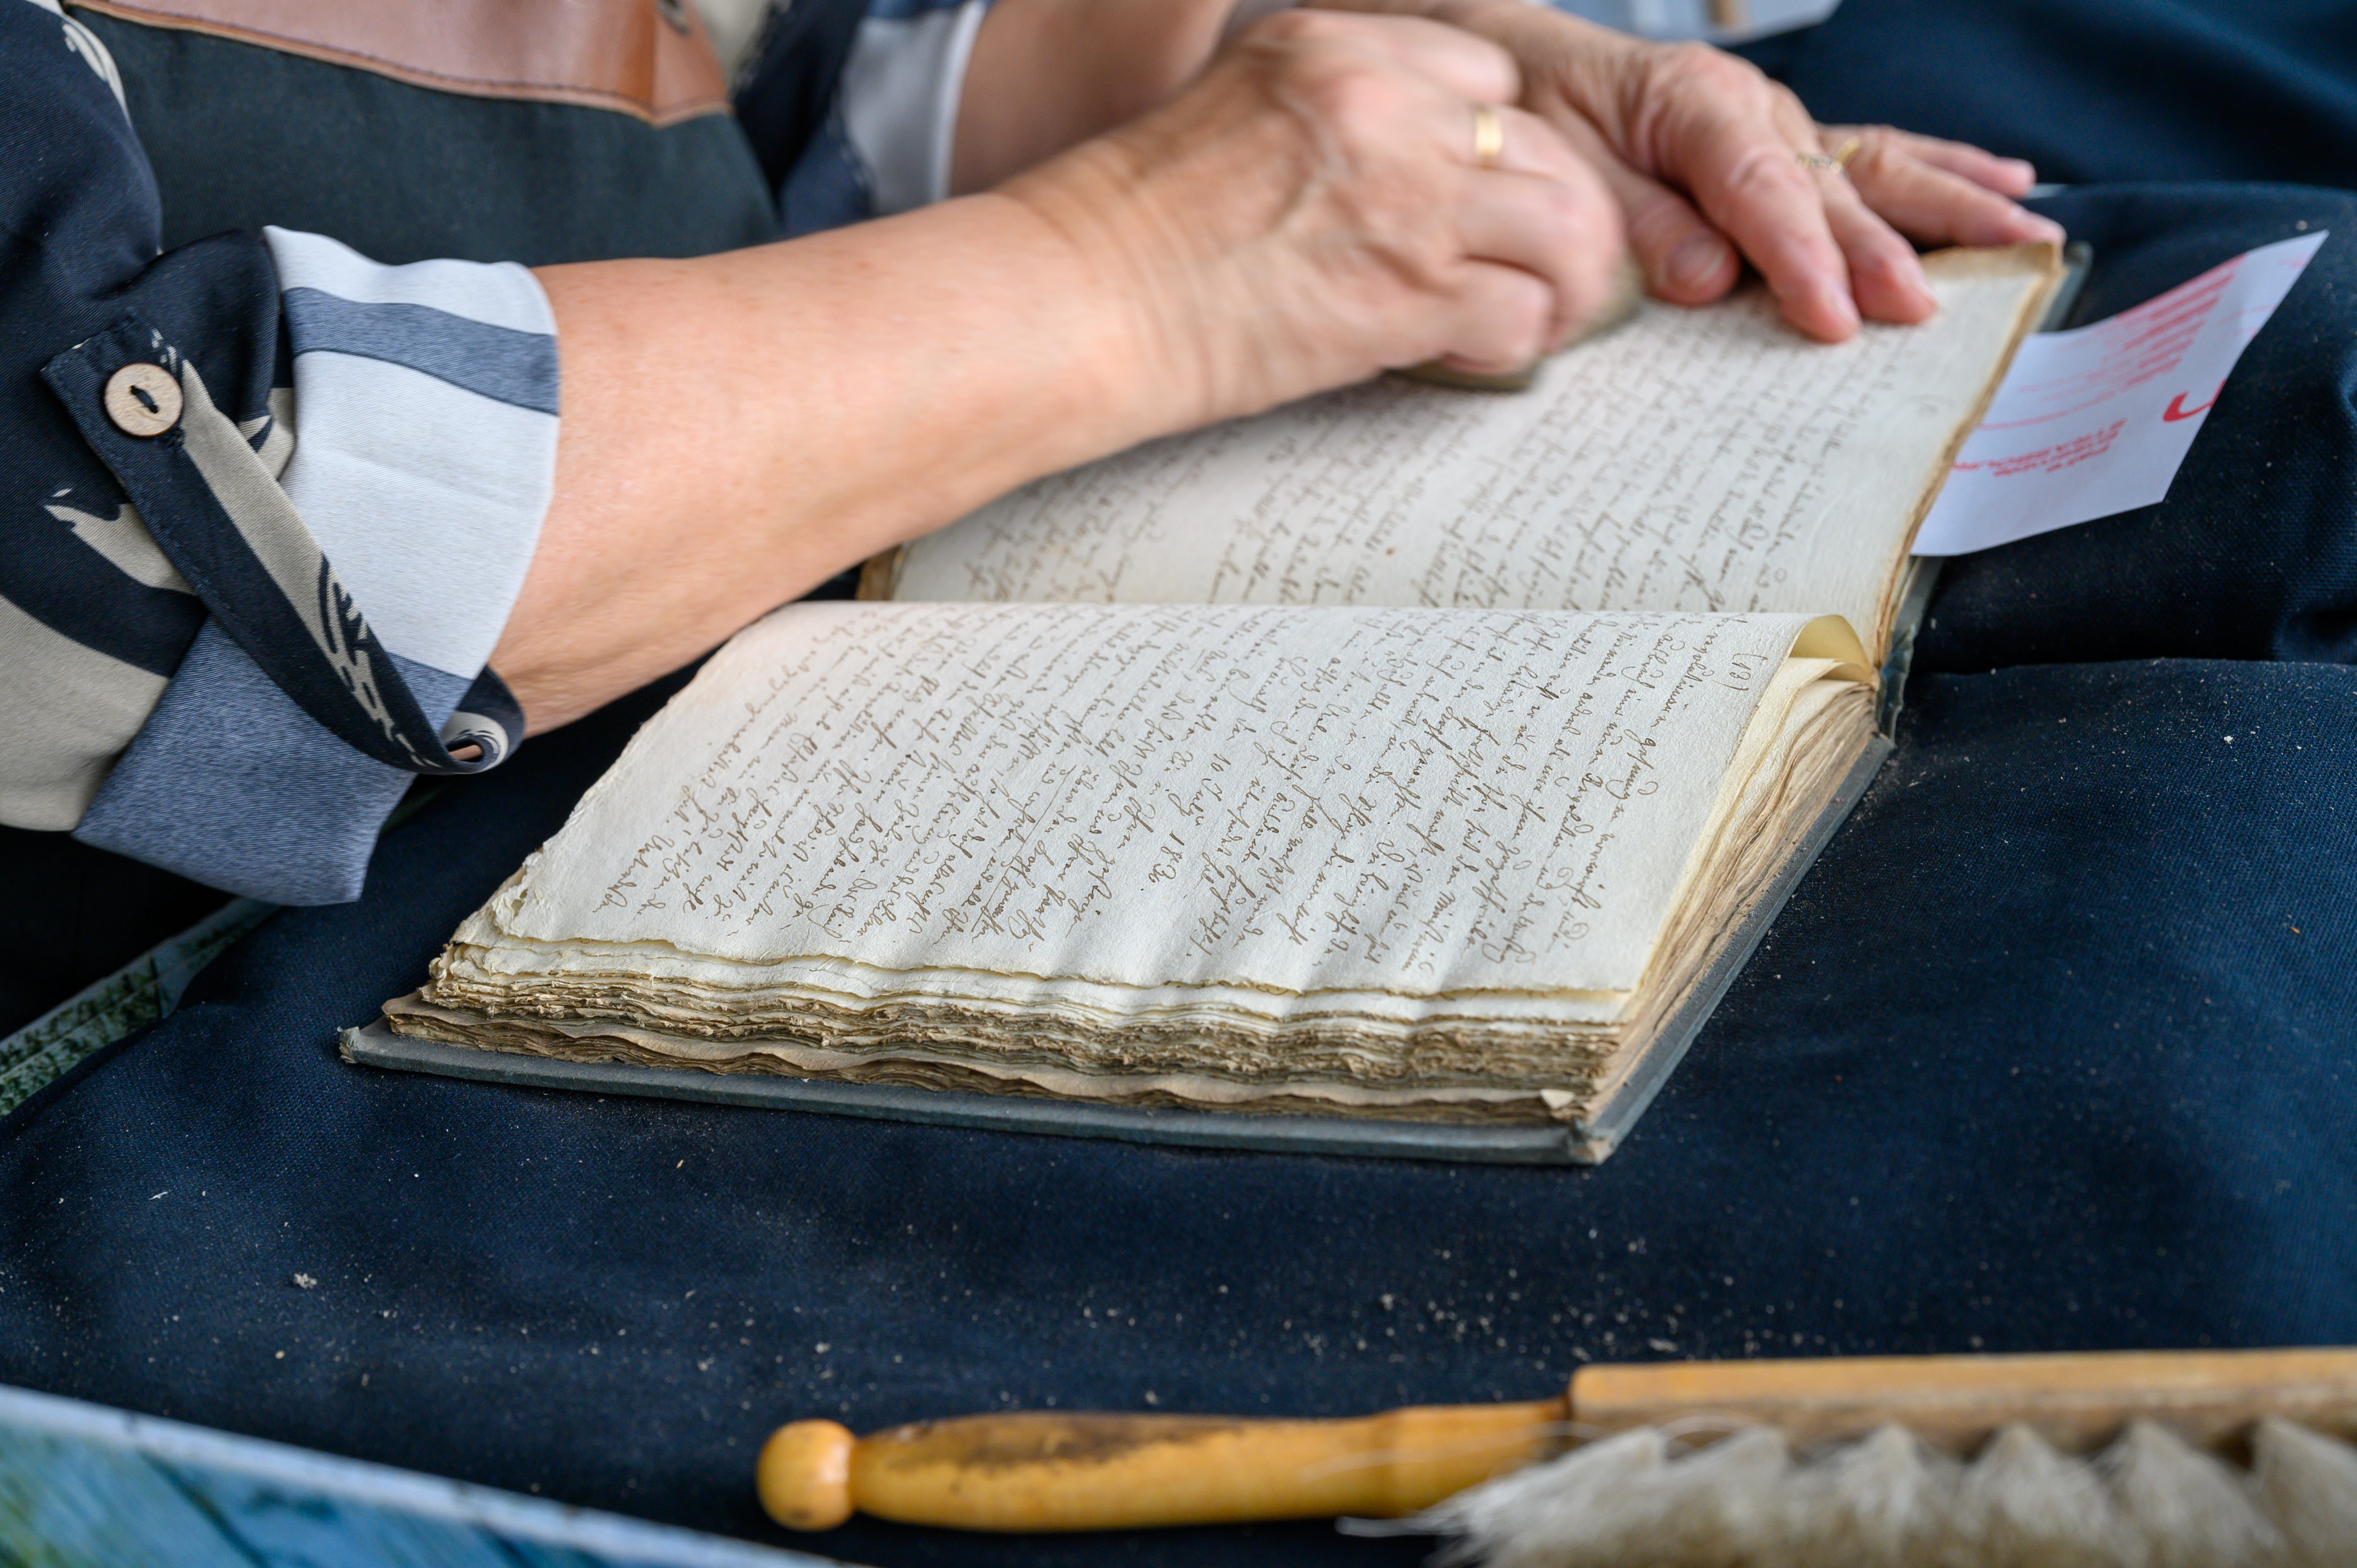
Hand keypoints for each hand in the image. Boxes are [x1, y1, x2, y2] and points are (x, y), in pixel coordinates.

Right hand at [997, 10, 1625, 428]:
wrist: (1077, 302)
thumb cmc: (1131, 232)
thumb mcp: (1235, 114)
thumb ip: (1329, 120)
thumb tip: (1401, 176)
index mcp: (1335, 46)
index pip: (1484, 77)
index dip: (1492, 148)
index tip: (1475, 200)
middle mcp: (1384, 104)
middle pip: (1543, 146)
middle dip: (1553, 217)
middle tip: (1539, 268)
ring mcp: (1406, 195)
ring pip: (1566, 226)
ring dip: (1561, 282)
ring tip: (1534, 315)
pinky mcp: (1408, 291)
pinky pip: (1524, 313)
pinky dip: (1515, 343)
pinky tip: (1470, 353)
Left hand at [1335, 0, 2062, 340]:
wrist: (1516, 69)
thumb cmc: (1534, 121)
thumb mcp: (1560, 172)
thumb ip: (1633, 224)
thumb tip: (1706, 278)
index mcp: (1694, 107)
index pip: (1762, 193)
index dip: (1801, 261)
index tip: (1832, 321)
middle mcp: (1752, 111)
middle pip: (1832, 187)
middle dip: (1882, 252)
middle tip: (1923, 312)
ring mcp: (1779, 126)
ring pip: (1877, 167)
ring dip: (1949, 207)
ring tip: (2021, 238)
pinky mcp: (1786, 145)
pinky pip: (1874, 155)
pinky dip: (1941, 170)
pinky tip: (2005, 183)